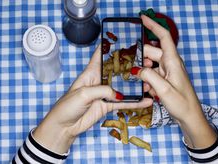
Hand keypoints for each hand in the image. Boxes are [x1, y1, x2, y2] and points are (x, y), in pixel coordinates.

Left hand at [33, 45, 152, 153]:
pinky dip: (134, 103)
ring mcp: (104, 94)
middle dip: (129, 66)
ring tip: (149, 82)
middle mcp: (99, 81)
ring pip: (122, 87)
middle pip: (116, 71)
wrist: (65, 126)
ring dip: (135, 86)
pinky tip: (144, 101)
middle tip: (144, 62)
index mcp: (90, 73)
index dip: (108, 47)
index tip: (120, 38)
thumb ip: (101, 91)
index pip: (99, 56)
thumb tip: (118, 94)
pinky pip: (123, 103)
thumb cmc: (67, 106)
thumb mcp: (83, 94)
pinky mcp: (108, 106)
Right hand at [134, 15, 216, 147]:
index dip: (153, 26)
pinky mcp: (165, 79)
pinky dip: (147, 80)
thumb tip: (136, 70)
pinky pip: (152, 74)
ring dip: (143, 73)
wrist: (189, 117)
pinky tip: (147, 90)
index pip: (163, 37)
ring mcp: (167, 71)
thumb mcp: (163, 89)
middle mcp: (170, 63)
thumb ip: (148, 76)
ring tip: (141, 84)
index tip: (142, 18)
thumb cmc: (181, 103)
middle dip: (140, 59)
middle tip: (130, 68)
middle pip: (151, 53)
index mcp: (172, 61)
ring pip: (149, 65)